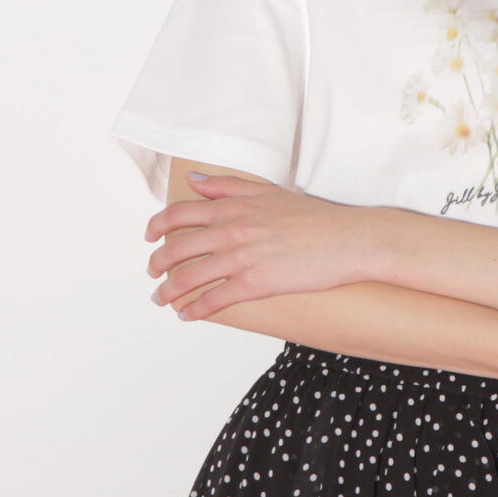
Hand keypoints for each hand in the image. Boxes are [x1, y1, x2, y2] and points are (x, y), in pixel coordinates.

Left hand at [144, 174, 375, 319]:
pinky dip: (195, 310)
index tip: (149, 237)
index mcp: (232, 207)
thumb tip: (193, 181)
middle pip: (175, 249)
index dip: (156, 226)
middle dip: (156, 264)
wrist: (347, 240)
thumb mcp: (268, 192)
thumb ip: (227, 186)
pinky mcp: (255, 284)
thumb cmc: (314, 216)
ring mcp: (241, 258)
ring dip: (168, 291)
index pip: (178, 214)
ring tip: (162, 299)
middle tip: (153, 274)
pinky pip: (213, 299)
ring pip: (188, 277)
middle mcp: (230, 231)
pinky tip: (188, 315)